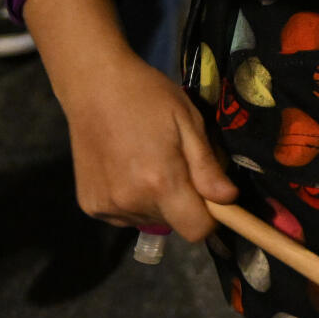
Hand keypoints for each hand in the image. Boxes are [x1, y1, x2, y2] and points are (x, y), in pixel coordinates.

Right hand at [27, 0, 236, 241]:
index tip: (209, 196)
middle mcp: (132, 202)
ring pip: (148, 220)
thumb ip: (207, 166)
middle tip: (174, 165)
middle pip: (172, 224)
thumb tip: (228, 199)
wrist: (94, 87)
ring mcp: (107, 207)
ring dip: (155, 202)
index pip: (196, 230)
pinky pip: (123, 216)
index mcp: (161, 182)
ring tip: (146, 164)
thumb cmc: (148, 97)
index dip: (209, 217)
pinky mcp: (89, 206)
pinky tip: (125, 171)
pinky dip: (131, 201)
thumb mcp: (188, 122)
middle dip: (181, 203)